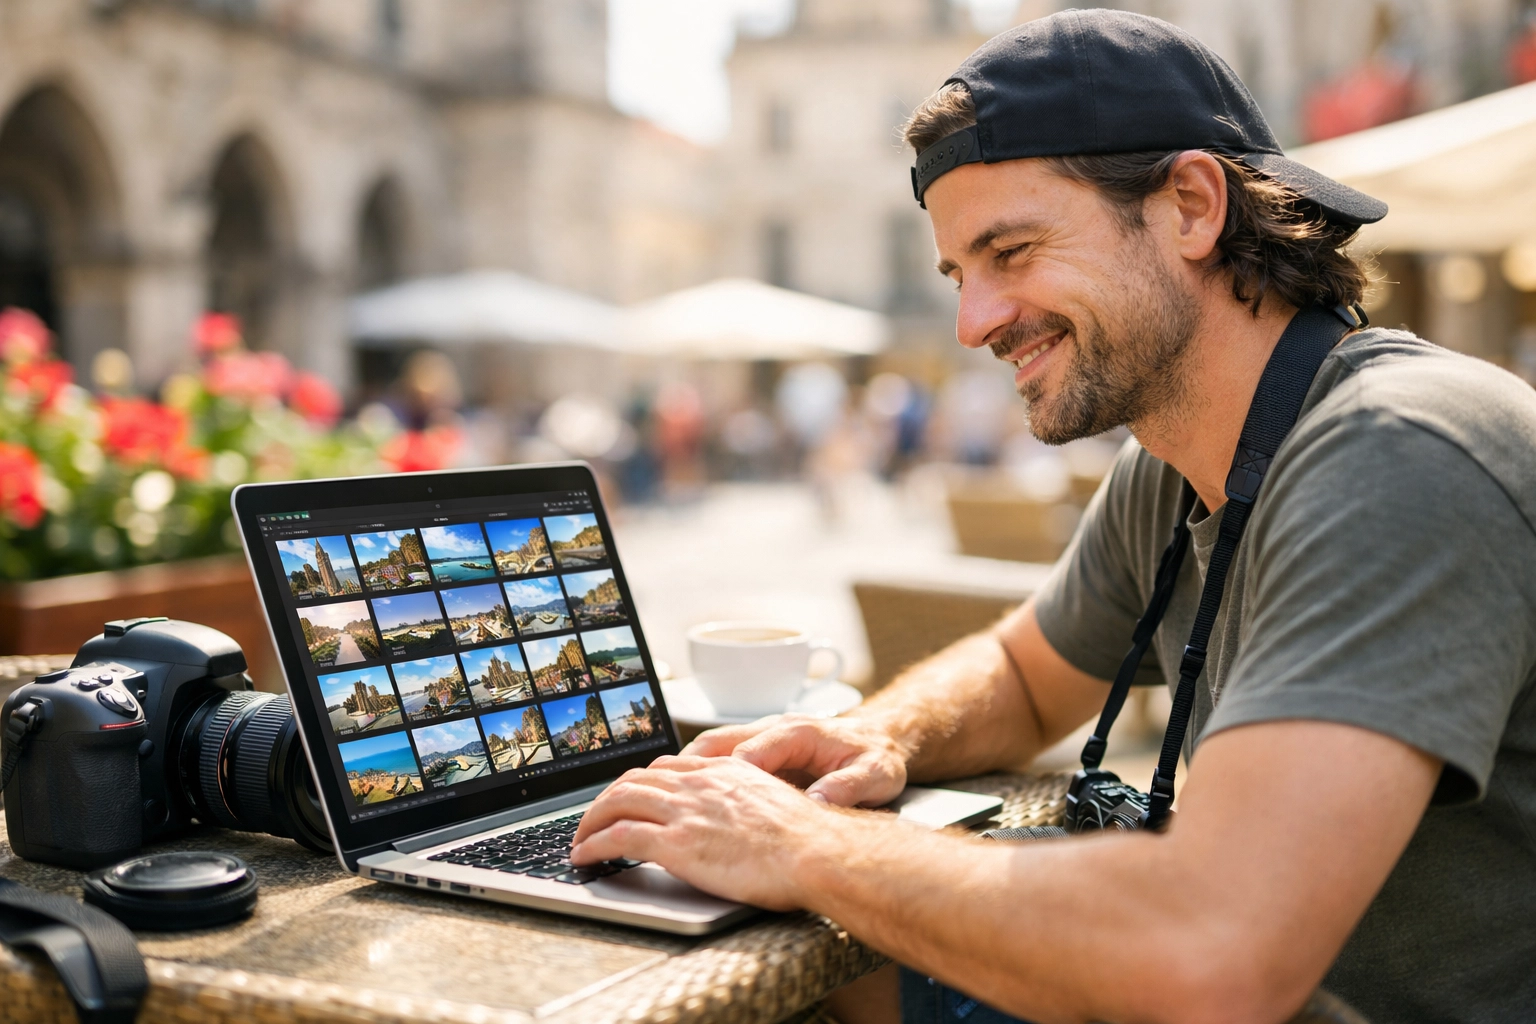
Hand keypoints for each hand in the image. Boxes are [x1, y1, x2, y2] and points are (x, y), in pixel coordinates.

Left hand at [569, 754, 842, 908]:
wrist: (818, 852)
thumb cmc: (808, 841)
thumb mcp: (774, 804)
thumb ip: (747, 803)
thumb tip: (737, 820)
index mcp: (724, 771)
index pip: (666, 767)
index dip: (639, 782)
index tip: (628, 797)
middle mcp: (700, 783)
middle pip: (635, 779)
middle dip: (606, 798)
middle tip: (593, 818)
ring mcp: (686, 811)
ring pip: (618, 801)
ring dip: (590, 820)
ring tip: (579, 839)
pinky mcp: (677, 843)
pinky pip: (619, 837)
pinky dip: (593, 844)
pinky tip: (584, 856)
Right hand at [682, 713, 909, 806]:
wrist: (883, 740)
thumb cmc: (878, 758)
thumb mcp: (877, 776)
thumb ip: (849, 787)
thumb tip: (817, 802)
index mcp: (799, 732)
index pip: (753, 750)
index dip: (730, 775)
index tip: (712, 799)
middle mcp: (774, 728)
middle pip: (719, 742)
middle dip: (688, 768)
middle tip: (661, 793)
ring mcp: (763, 737)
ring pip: (712, 747)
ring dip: (685, 770)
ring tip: (658, 796)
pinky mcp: (759, 751)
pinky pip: (719, 757)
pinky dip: (697, 775)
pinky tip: (682, 797)